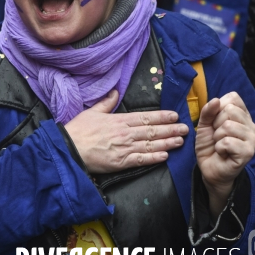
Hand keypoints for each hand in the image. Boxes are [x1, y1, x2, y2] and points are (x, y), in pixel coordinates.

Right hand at [65, 90, 188, 172]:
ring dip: (167, 142)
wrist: (69, 149)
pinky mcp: (121, 162)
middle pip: (152, 131)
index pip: (145, 117)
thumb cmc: (78, 130)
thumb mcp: (92, 112)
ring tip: (180, 140)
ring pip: (151, 144)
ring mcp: (124, 148)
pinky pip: (141, 159)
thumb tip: (115, 92)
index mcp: (119, 120)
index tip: (174, 115)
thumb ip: (106, 103)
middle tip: (185, 128)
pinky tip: (165, 156)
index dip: (161, 116)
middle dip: (170, 129)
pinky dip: (154, 157)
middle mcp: (125, 133)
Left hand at [195, 92, 254, 217]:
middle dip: (216, 124)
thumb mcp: (204, 123)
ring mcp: (252, 139)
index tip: (216, 122)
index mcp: (243, 115)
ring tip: (220, 144)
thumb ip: (208, 111)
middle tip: (217, 136)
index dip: (218, 108)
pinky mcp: (248, 152)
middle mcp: (251, 125)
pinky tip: (223, 153)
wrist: (208, 167)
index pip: (233, 98)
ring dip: (217, 137)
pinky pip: (228, 142)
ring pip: (228, 126)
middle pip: (230, 110)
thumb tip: (216, 100)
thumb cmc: (209, 144)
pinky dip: (219, 147)